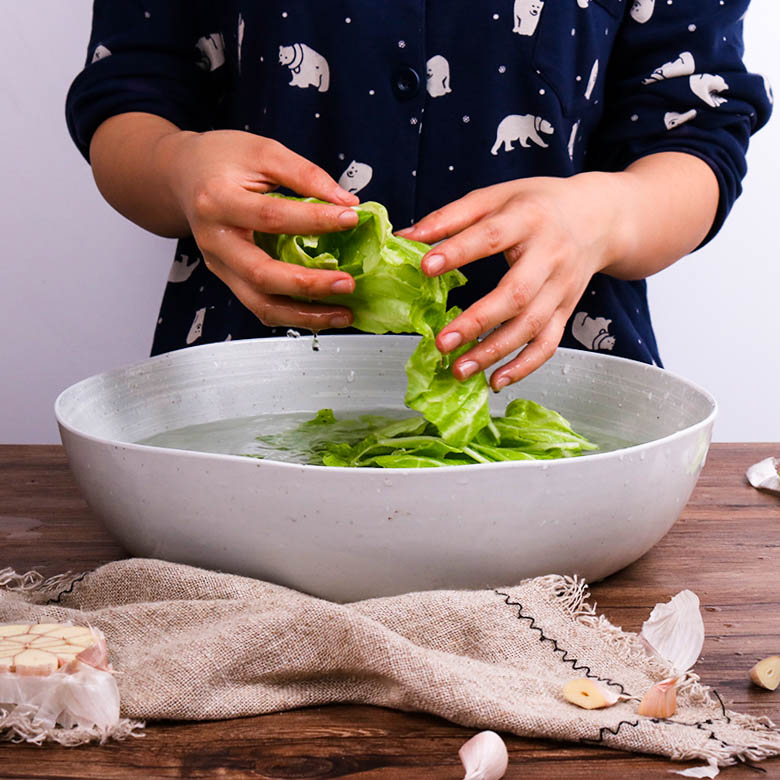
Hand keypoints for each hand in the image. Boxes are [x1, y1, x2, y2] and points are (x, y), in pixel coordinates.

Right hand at [165, 129, 359, 329]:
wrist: (183, 176)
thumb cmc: (222, 161)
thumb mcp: (262, 151)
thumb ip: (303, 174)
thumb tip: (344, 202)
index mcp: (218, 201)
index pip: (271, 217)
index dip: (314, 220)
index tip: (350, 218)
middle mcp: (216, 241)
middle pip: (262, 274)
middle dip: (309, 284)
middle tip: (347, 283)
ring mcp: (221, 267)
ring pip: (261, 304)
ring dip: (305, 315)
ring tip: (343, 313)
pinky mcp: (230, 280)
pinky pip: (262, 307)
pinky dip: (295, 316)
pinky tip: (323, 313)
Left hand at [398, 173, 626, 389]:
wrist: (600, 218)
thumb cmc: (539, 205)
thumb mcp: (497, 197)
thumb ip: (452, 217)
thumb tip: (406, 237)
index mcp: (528, 220)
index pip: (491, 236)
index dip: (458, 251)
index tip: (425, 267)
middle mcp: (550, 256)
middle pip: (516, 294)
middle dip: (477, 321)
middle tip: (442, 343)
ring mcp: (561, 288)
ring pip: (531, 326)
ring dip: (495, 351)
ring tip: (460, 369)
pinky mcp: (566, 311)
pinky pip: (548, 344)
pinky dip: (524, 367)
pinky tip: (496, 380)